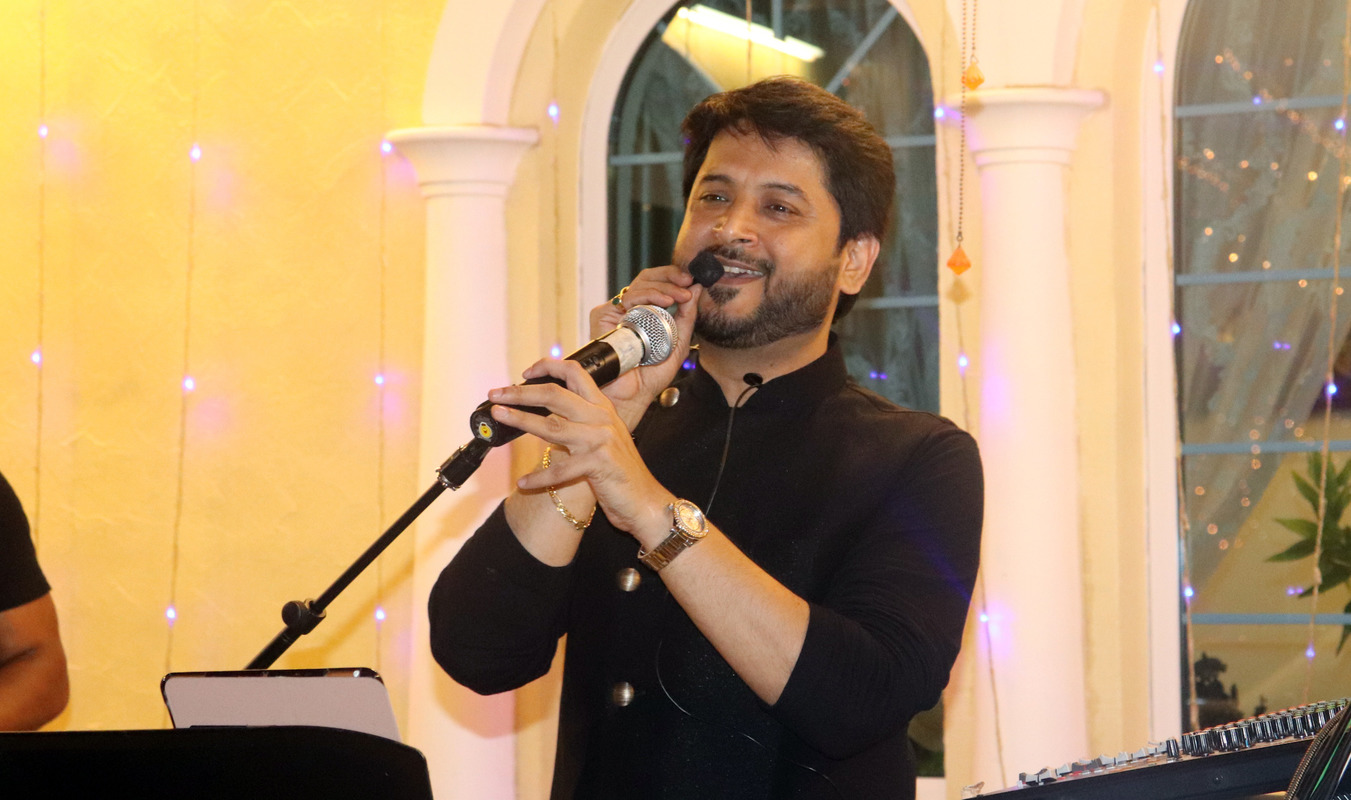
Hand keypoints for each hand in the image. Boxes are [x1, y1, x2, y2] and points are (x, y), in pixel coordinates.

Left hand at [488, 359, 672, 541]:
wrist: (646, 500)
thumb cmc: (621, 472)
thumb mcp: (605, 438)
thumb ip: (581, 423)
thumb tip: (546, 415)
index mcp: (603, 408)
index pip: (575, 373)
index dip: (548, 367)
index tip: (525, 372)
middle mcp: (602, 419)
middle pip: (555, 395)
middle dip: (521, 392)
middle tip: (497, 394)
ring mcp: (600, 440)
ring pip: (552, 425)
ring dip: (521, 420)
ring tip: (499, 417)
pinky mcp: (597, 465)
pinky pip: (560, 470)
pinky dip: (539, 478)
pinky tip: (524, 482)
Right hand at [590, 266, 700, 428]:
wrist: (633, 393)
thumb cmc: (652, 374)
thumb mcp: (680, 342)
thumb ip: (688, 317)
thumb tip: (697, 288)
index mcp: (646, 313)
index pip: (658, 285)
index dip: (674, 278)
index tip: (693, 281)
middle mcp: (630, 310)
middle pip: (648, 279)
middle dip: (670, 276)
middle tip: (687, 282)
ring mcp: (616, 312)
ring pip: (639, 284)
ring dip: (664, 287)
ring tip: (680, 297)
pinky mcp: (603, 316)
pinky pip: (626, 297)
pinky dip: (646, 295)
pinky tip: (663, 302)